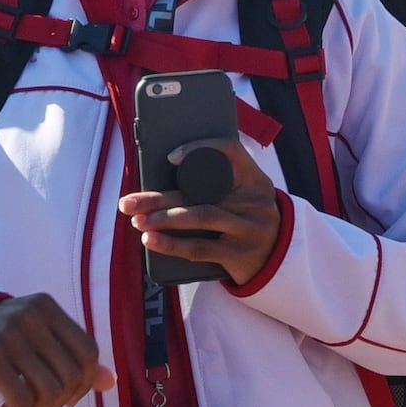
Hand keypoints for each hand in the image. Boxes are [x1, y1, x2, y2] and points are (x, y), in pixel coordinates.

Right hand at [0, 293, 111, 406]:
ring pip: (48, 391)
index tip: (68, 398)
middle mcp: (30, 315)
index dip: (84, 383)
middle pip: (70, 376)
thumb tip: (110, 382)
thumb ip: (72, 357)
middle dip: (59, 402)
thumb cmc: (0, 340)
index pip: (87, 352)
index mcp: (46, 307)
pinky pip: (21, 400)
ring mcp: (9, 334)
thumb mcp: (37, 339)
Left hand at [119, 141, 284, 282]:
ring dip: (162, 218)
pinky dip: (172, 245)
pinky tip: (151, 241)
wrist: (277, 258)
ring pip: (199, 217)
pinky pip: (200, 248)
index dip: (199, 149)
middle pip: (201, 190)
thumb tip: (160, 183)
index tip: (171, 158)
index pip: (230, 150)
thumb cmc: (245, 219)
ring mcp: (249, 227)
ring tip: (137, 221)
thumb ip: (215, 184)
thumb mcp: (242, 195)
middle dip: (159, 196)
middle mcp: (254, 199)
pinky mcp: (240, 253)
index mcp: (253, 177)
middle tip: (128, 202)